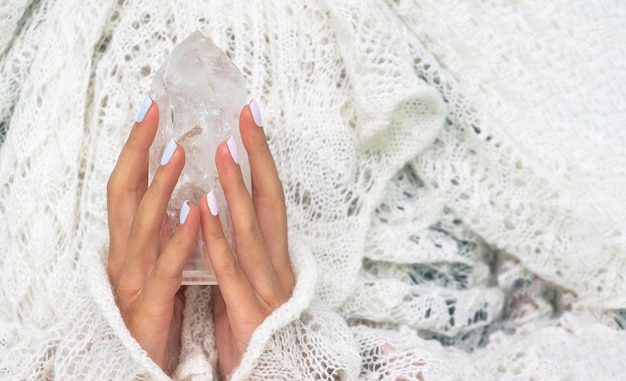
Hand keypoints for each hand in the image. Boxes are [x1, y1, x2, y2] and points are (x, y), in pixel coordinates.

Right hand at [107, 97, 198, 371]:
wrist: (144, 360)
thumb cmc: (156, 305)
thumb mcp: (154, 260)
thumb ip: (160, 228)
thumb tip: (177, 192)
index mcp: (130, 240)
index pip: (128, 184)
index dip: (136, 146)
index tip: (151, 109)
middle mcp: (125, 252)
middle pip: (123, 193)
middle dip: (137, 151)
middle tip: (154, 113)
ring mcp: (134, 276)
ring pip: (142, 224)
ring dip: (160, 185)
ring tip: (178, 151)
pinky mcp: (150, 302)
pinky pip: (166, 267)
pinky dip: (179, 238)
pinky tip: (195, 213)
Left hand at [199, 101, 294, 377]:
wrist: (273, 375)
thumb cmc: (256, 330)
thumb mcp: (254, 284)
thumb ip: (245, 251)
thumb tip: (232, 214)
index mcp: (275, 258)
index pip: (270, 200)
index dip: (262, 160)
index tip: (251, 122)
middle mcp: (277, 266)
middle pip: (271, 203)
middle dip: (259, 158)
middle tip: (246, 117)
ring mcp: (267, 288)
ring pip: (252, 229)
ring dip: (238, 188)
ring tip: (223, 150)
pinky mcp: (250, 312)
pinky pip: (231, 269)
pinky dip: (217, 236)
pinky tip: (203, 208)